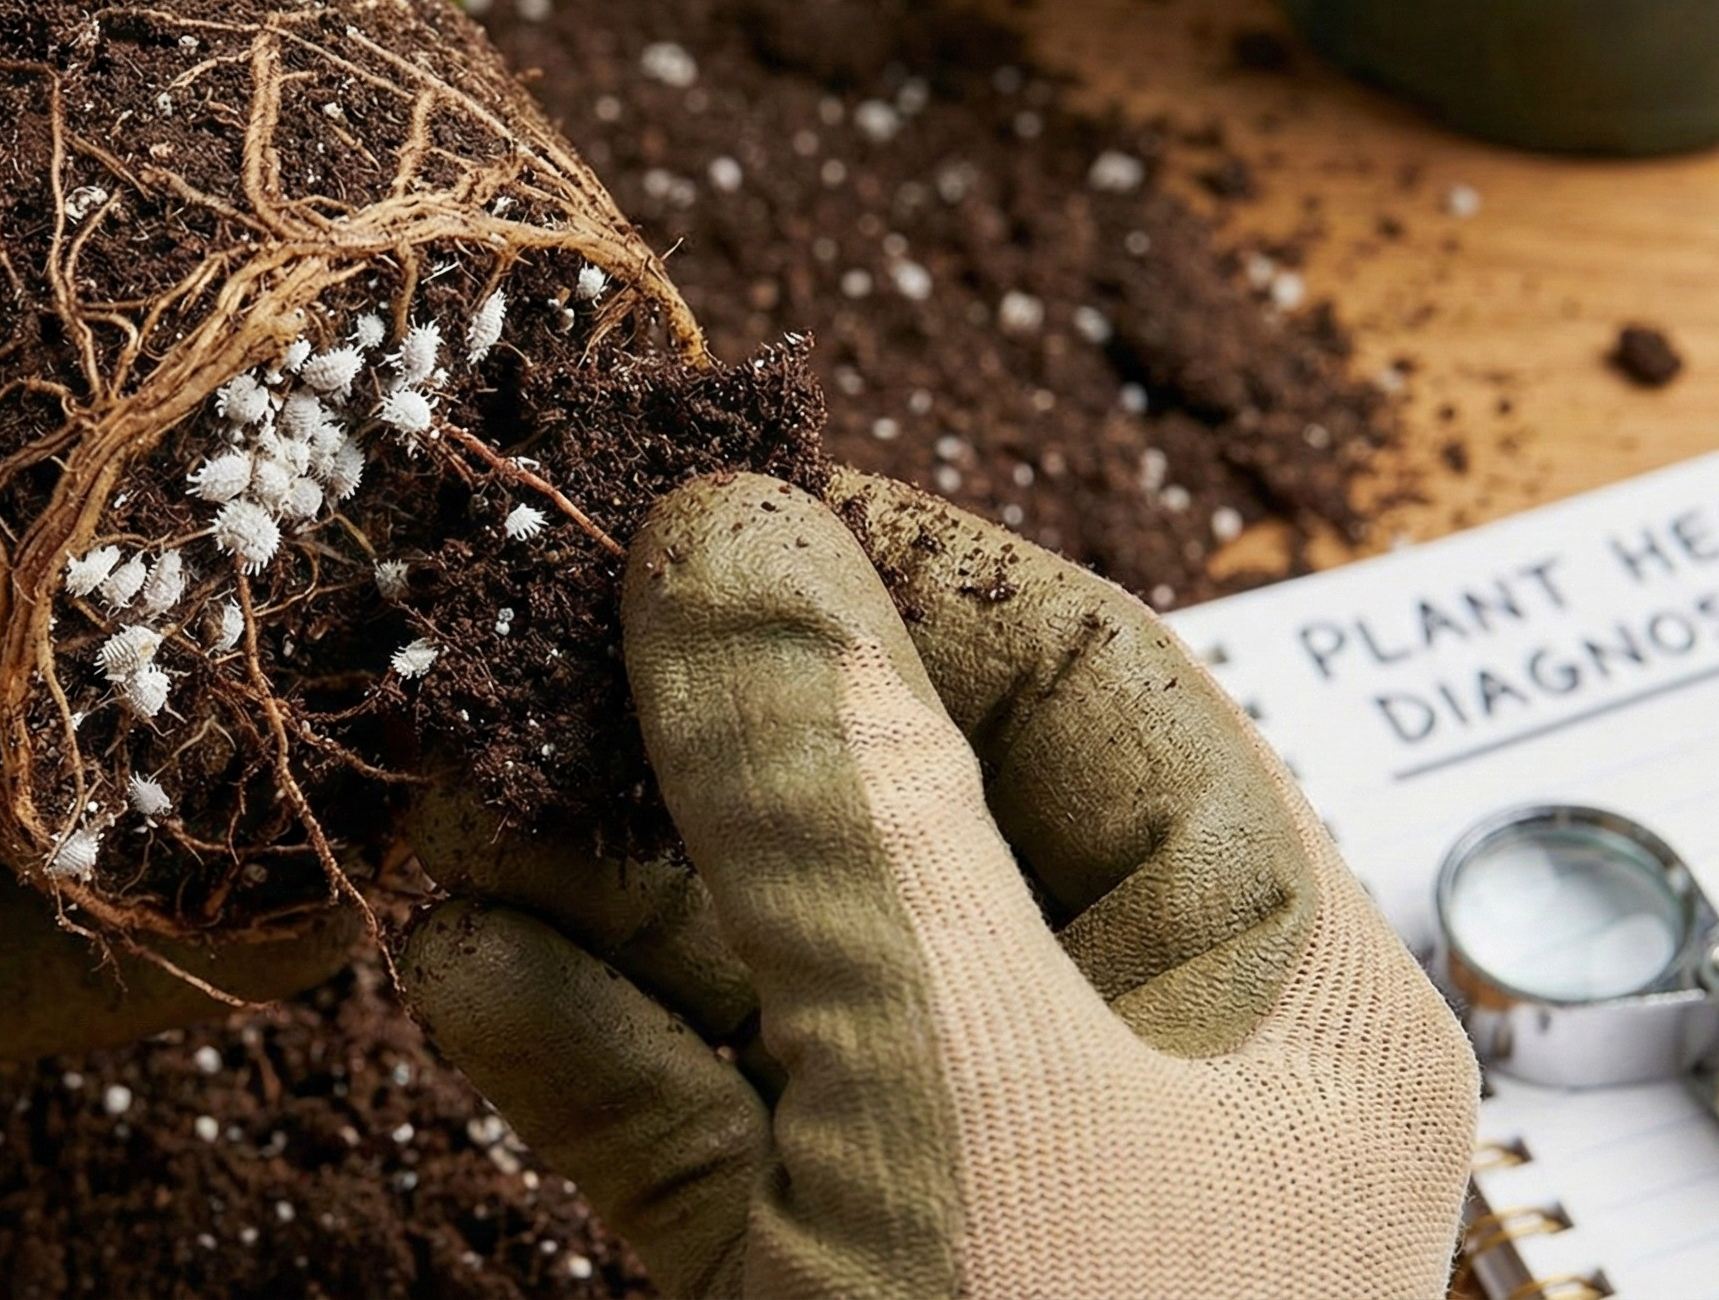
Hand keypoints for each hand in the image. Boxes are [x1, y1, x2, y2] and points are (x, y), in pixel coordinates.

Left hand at [0, 0, 345, 1299]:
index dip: (34, 174)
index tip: (224, 116)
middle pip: (1, 494)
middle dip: (183, 455)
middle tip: (395, 379)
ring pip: (50, 728)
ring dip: (218, 699)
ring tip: (425, 634)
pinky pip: (24, 955)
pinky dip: (172, 935)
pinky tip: (332, 883)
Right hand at [405, 469, 1477, 1298]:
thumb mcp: (964, 1080)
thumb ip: (845, 794)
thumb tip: (727, 529)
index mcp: (1265, 996)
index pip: (1081, 690)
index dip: (888, 572)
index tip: (697, 499)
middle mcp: (1123, 1077)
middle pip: (895, 816)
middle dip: (698, 734)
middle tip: (523, 639)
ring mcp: (958, 1190)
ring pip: (767, 967)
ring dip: (600, 877)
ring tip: (453, 793)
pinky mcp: (817, 1291)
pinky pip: (688, 1121)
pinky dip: (568, 1035)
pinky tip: (457, 961)